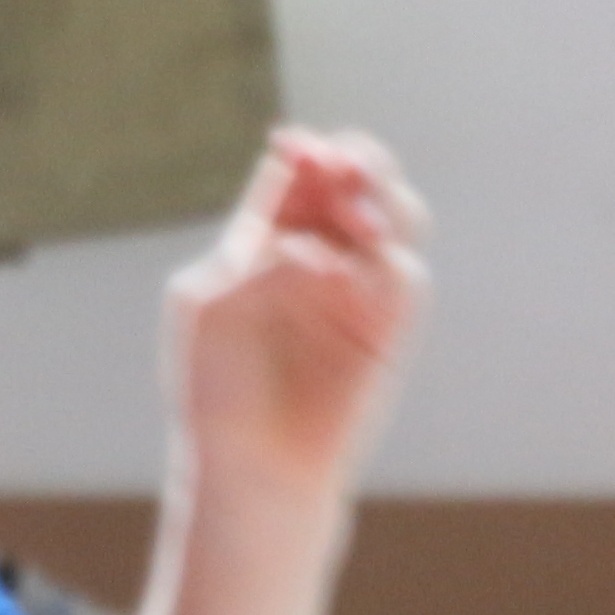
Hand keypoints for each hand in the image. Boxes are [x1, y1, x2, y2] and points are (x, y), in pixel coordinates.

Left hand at [160, 129, 431, 498]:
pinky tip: (344, 271)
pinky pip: (406, 276)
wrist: (253, 468)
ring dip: (383, 199)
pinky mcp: (391, 328)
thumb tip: (309, 244)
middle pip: (356, 182)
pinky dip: (384, 260)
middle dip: (356, 162)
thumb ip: (251, 259)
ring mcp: (360, 289)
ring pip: (396, 216)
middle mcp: (320, 254)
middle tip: (342, 166)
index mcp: (266, 240)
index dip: (304, 153)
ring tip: (355, 213)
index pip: (297, 176)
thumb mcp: (208, 307)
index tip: (296, 147)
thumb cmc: (215, 390)